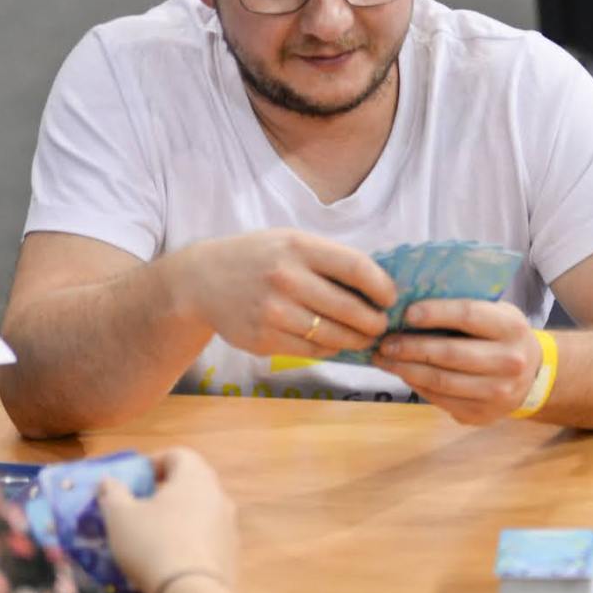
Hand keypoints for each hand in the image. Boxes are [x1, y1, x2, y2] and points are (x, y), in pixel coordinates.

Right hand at [100, 448, 240, 592]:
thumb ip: (112, 493)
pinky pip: (206, 539)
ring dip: (176, 519)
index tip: (135, 479)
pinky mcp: (231, 554)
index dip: (154, 462)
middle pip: (191, 484)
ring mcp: (229, 526)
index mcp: (196, 477)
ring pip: (200, 513)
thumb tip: (108, 481)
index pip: (179, 455)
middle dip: (164, 492)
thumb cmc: (152, 544)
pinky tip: (168, 561)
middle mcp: (219, 496)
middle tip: (138, 508)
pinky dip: (188, 542)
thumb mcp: (119, 516)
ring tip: (149, 537)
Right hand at [170, 229, 395, 358]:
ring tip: (364, 337)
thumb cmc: (259, 258)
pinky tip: (334, 342)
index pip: (357, 268)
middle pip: (350, 309)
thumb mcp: (291, 242)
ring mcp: (273, 311)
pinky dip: (330, 349)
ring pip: (334, 336)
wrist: (202, 281)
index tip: (390, 298)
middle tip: (382, 325)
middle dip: (375, 322)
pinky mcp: (263, 339)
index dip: (382, 287)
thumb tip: (379, 285)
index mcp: (299, 247)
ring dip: (356, 340)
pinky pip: (312, 350)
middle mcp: (286, 278)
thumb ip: (329, 259)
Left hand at [371, 299, 542, 424]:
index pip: (468, 316)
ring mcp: (497, 392)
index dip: (435, 313)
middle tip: (384, 341)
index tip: (406, 313)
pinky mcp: (481, 414)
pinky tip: (403, 373)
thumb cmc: (503, 336)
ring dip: (406, 370)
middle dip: (411, 347)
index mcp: (511, 328)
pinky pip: (440, 399)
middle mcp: (509, 362)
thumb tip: (409, 305)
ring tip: (385, 359)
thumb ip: (463, 308)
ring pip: (441, 381)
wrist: (534, 377)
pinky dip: (417, 385)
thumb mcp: (497, 314)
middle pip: (450, 353)